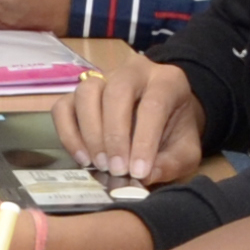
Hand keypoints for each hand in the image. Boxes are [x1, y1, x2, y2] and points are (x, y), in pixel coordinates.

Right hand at [63, 57, 204, 182]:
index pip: (153, 105)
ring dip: (90, 133)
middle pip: (116, 92)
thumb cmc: (175, 132)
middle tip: (116, 169)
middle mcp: (133, 72)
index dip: (144, 140)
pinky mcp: (78, 93)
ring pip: (86, 93)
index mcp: (167, 81)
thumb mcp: (186, 150)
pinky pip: (63, 107)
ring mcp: (102, 79)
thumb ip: (172, 163)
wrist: (164, 117)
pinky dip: (68, 134)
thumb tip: (144, 177)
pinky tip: (83, 158)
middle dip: (114, 135)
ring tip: (100, 164)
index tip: (138, 172)